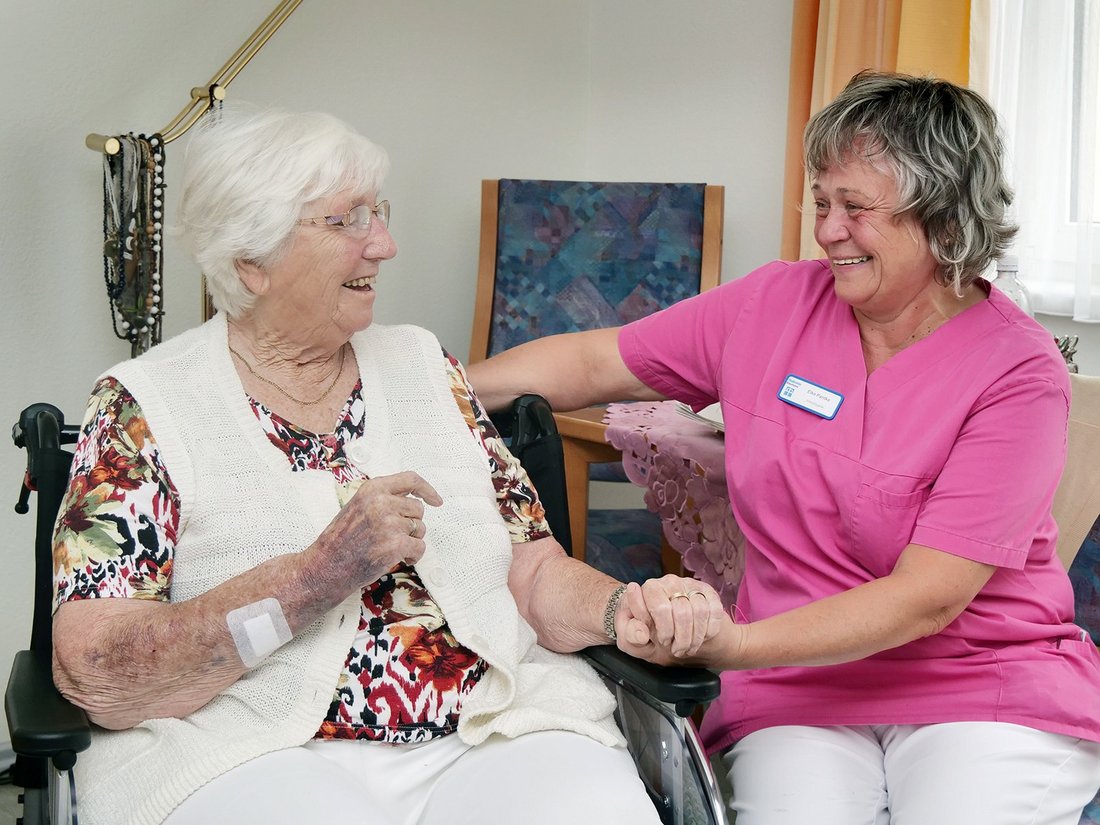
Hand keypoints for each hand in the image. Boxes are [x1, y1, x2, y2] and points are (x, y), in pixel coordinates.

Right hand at [309, 471, 442, 589]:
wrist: (325, 567)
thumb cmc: (341, 540)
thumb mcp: (358, 506)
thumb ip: (382, 498)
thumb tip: (414, 499)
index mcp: (373, 489)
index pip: (411, 479)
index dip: (427, 490)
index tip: (436, 500)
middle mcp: (381, 502)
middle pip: (418, 509)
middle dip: (412, 524)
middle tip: (394, 536)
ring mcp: (389, 523)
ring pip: (420, 528)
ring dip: (411, 541)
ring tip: (391, 548)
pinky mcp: (395, 544)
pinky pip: (420, 547)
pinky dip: (414, 556)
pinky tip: (400, 559)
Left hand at [615, 575, 726, 664]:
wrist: (670, 630)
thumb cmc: (648, 631)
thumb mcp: (632, 638)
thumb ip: (630, 636)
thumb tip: (641, 633)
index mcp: (649, 589)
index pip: (660, 607)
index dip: (663, 630)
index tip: (662, 641)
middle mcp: (669, 582)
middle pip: (682, 612)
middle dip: (681, 638)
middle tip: (675, 650)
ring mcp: (690, 585)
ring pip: (700, 612)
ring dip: (695, 637)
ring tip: (687, 648)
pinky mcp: (707, 592)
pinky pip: (715, 611)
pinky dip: (709, 630)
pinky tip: (701, 637)